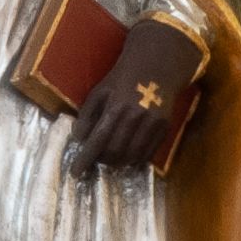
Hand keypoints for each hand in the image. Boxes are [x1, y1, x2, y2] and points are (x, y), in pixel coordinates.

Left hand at [69, 17, 201, 173]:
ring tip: (110, 159)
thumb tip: (78, 139)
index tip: (75, 172)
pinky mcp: (165, 128)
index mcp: (116, 107)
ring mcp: (152, 124)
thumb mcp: (99, 92)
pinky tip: (127, 156)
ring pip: (132, 156)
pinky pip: (148, 154)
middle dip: (101, 160)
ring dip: (118, 163)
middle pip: (115, 152)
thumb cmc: (122, 79)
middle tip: (95, 159)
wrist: (155, 68)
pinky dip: (135, 160)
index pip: (98, 140)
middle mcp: (135, 117)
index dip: (85, 159)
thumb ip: (86, 115)